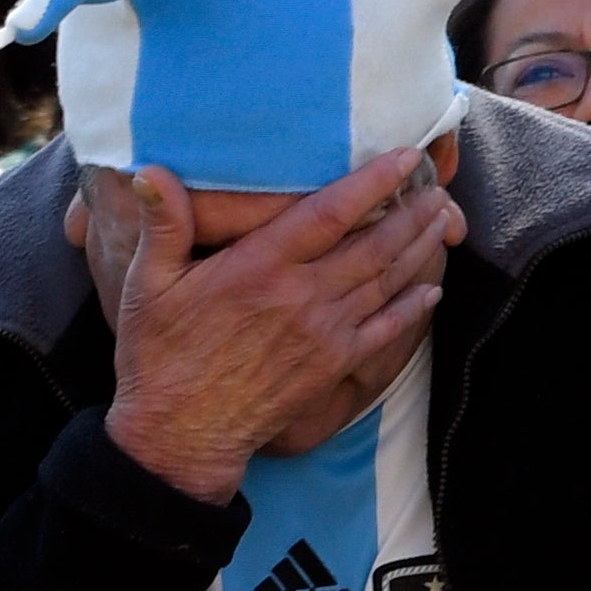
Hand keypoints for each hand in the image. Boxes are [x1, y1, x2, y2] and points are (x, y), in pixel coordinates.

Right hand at [99, 153, 464, 502]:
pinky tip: (431, 289)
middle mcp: (302, 295)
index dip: (373, 181)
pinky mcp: (335, 365)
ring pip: (387, 280)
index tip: (404, 157)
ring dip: (419, 249)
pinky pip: (387, 329)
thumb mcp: (149, 286)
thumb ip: (164, 226)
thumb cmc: (159, 356)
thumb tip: (151, 171)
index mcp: (260, 267)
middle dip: (411, 213)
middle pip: (374, 244)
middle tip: (438, 188)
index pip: (330, 212)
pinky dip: (413, 306)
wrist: (182, 433)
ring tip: (441, 221)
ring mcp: (325, 332)